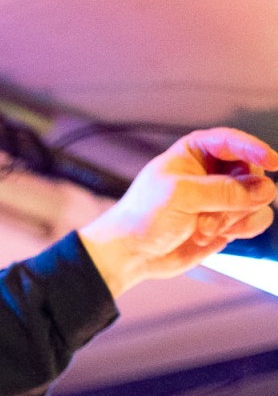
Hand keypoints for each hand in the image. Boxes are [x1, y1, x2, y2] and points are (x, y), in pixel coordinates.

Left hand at [77, 127, 276, 300]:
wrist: (131, 253)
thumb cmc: (145, 215)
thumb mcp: (182, 195)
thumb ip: (225, 191)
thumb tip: (266, 190)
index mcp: (197, 151)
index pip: (234, 142)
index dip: (255, 149)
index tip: (273, 162)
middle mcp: (214, 171)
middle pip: (252, 173)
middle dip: (236, 198)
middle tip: (209, 216)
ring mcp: (223, 198)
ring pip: (258, 199)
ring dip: (236, 216)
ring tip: (203, 229)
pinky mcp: (227, 221)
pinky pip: (254, 220)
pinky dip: (241, 229)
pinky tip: (214, 236)